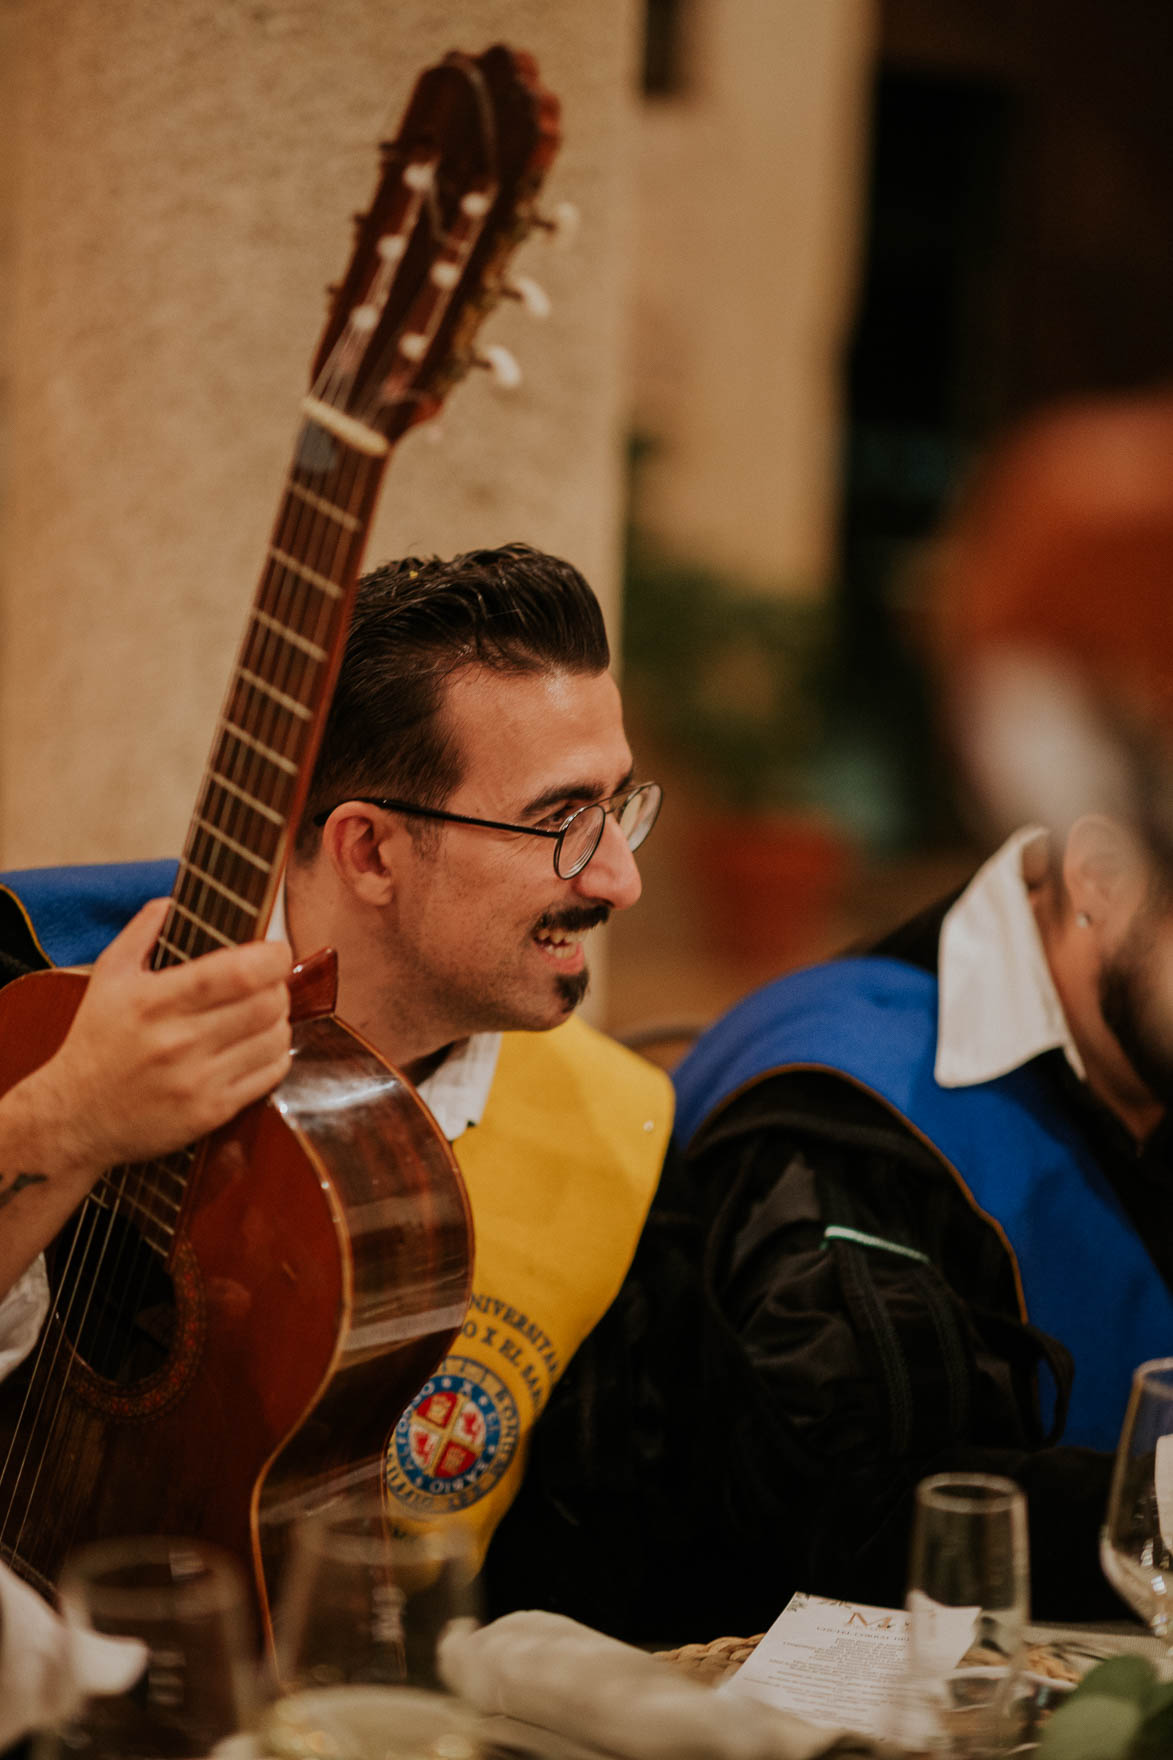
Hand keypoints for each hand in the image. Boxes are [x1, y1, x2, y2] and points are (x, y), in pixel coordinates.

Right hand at [28, 898, 292, 1175]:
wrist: (74, 1117)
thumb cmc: (96, 1041)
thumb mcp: (108, 975)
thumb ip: (143, 930)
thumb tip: (175, 899)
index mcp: (154, 1001)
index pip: (238, 971)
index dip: (272, 956)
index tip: (275, 950)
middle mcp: (178, 1042)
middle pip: (267, 1002)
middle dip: (277, 985)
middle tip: (267, 982)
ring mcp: (197, 1081)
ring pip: (275, 1037)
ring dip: (278, 1019)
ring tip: (259, 1014)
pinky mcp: (212, 1112)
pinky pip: (271, 1074)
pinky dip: (274, 1054)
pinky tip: (255, 1046)